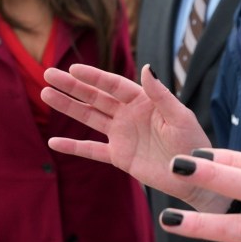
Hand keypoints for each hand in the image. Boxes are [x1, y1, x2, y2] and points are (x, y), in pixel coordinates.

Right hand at [41, 64, 228, 212]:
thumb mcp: (179, 116)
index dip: (94, 77)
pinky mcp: (119, 157)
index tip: (73, 68)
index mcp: (145, 102)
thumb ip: (161, 94)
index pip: (114, 85)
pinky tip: (53, 142)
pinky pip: (92, 150)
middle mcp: (130, 115)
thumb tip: (146, 67)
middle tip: (48, 74)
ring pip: (90, 118)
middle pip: (97, 97)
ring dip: (69, 107)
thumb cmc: (193, 142)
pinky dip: (74, 147)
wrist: (194, 174)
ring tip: (46, 94)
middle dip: (73, 86)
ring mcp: (123, 135)